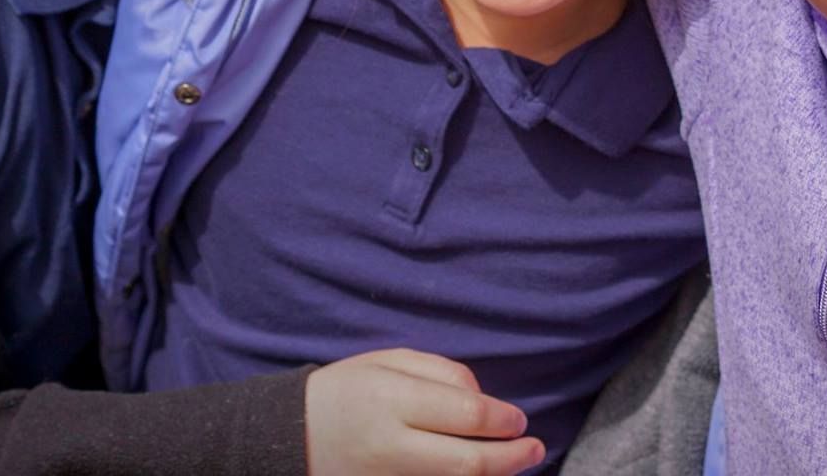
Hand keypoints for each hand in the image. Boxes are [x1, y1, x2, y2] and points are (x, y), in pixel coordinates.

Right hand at [306, 349, 543, 475]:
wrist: (291, 436)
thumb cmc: (346, 390)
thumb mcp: (389, 362)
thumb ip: (441, 374)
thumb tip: (485, 401)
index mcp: (392, 400)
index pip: (467, 416)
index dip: (503, 420)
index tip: (519, 420)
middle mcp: (391, 446)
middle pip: (468, 463)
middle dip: (511, 459)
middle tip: (534, 448)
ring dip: (493, 475)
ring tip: (517, 461)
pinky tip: (481, 473)